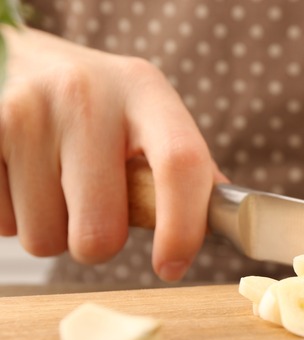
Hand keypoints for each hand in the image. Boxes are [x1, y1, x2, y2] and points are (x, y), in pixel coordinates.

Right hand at [0, 28, 225, 281]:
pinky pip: (1, 226)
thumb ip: (184, 163)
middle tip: (92, 206)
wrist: (14, 60)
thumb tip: (230, 213)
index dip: (182, 227)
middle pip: (99, 233)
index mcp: (144, 91)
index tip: (171, 266)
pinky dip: (12, 216)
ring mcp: (23, 113)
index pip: (181, 164)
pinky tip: (20, 176)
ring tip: (51, 181)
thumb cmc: (92, 101)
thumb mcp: (146, 111)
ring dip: (51, 229)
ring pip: (44, 240)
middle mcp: (85, 96)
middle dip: (97, 241)